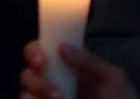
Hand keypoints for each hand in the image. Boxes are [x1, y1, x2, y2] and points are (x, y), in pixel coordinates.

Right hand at [20, 41, 136, 98]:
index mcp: (70, 69)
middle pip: (27, 73)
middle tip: (56, 92)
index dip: (34, 51)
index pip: (42, 52)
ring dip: (37, 94)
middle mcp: (55, 84)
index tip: (42, 61)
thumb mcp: (114, 80)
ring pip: (25, 94)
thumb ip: (89, 62)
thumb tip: (62, 46)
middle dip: (35, 80)